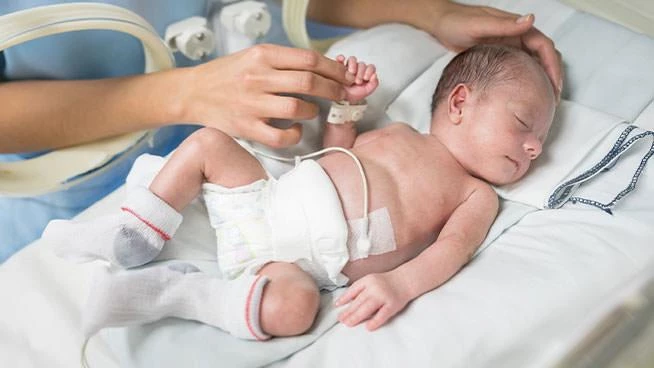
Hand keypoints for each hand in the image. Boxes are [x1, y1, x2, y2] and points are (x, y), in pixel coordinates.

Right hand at [181, 44, 354, 147]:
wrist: (192, 93)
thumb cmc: (226, 75)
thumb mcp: (253, 56)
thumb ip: (283, 61)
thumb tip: (320, 69)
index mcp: (262, 56)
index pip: (309, 60)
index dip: (334, 69)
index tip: (345, 76)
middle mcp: (257, 77)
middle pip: (309, 82)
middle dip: (333, 89)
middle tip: (341, 94)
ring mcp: (252, 104)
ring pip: (298, 107)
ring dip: (312, 110)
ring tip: (310, 110)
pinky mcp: (246, 127)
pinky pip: (281, 136)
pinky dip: (295, 134)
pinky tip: (295, 129)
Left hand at [335, 272, 410, 330]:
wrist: (405, 280)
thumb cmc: (386, 282)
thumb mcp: (371, 280)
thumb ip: (360, 288)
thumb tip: (345, 300)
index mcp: (368, 280)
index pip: (353, 290)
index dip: (344, 298)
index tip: (337, 306)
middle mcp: (374, 288)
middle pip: (358, 301)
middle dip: (348, 311)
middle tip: (340, 319)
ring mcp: (383, 296)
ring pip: (367, 308)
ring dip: (356, 317)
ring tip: (348, 323)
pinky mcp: (392, 305)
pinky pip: (382, 315)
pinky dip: (375, 321)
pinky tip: (368, 327)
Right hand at [336, 55, 378, 102]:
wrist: (343, 98)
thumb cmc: (355, 93)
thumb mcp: (367, 91)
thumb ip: (374, 84)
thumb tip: (375, 75)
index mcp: (366, 72)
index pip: (370, 67)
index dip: (369, 71)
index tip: (366, 78)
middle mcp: (358, 68)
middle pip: (361, 64)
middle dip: (360, 72)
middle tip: (357, 81)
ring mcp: (348, 67)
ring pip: (352, 59)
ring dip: (352, 65)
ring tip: (350, 73)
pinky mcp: (340, 66)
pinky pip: (340, 59)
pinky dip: (341, 58)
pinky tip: (341, 61)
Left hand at [428, 2, 562, 99]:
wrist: (441, 25)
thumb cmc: (457, 22)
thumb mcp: (479, 24)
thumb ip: (504, 24)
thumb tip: (530, 20)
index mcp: (516, 28)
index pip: (544, 46)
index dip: (552, 66)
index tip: (554, 85)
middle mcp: (517, 36)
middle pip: (543, 57)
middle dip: (552, 77)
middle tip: (552, 100)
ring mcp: (510, 47)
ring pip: (533, 64)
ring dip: (541, 80)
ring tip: (542, 102)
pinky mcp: (501, 57)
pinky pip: (520, 69)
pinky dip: (526, 81)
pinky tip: (523, 96)